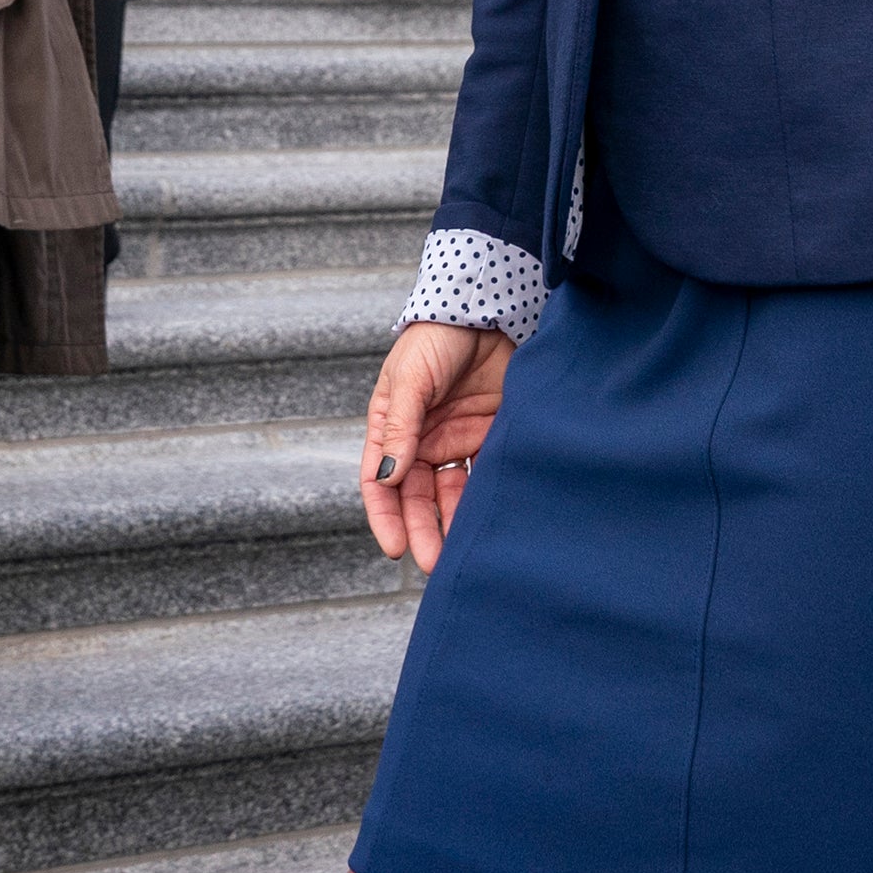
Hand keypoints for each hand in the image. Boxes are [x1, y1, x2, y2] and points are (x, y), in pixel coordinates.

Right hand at [360, 318, 513, 574]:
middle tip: (431, 563)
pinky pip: (484, 476)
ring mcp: (457, 440)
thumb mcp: (410, 379)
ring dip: (451, 524)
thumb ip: (400, 428)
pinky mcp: (491, 436)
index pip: (380, 481)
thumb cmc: (436, 338)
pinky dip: (482, 500)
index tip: (395, 548)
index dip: (385, 516)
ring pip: (451, 494)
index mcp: (392, 427)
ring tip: (460, 552)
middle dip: (422, 531)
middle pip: (417, 497)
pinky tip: (486, 522)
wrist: (488, 309)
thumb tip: (389, 477)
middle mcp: (423, 440)